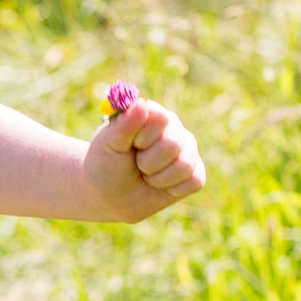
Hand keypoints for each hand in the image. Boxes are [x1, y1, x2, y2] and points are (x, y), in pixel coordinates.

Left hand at [84, 94, 205, 221]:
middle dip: (148, 162)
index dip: (143, 138)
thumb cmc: (106, 165)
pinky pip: (194, 181)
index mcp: (153, 114)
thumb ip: (124, 124)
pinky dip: (171, 189)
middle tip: (136, 164)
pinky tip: (159, 185)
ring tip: (146, 174)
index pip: (161, 119)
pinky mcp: (195, 173)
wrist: (109, 197)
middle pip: (172, 145)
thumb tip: (142, 104)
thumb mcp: (107, 144)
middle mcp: (174, 129)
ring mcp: (187, 150)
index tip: (131, 145)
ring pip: (184, 165)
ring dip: (158, 178)